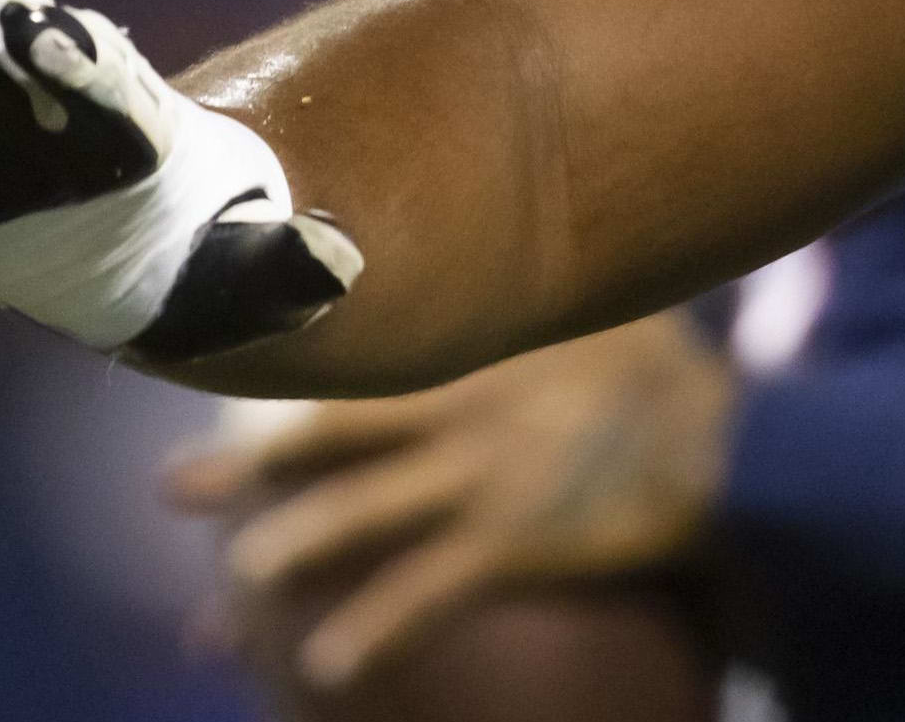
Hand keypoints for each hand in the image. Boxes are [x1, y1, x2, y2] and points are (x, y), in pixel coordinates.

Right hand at [0, 0, 360, 359]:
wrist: (155, 247)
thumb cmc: (218, 263)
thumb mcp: (267, 274)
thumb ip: (288, 266)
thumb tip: (338, 261)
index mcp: (139, 134)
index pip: (109, 86)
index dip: (78, 63)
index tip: (51, 37)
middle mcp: (57, 102)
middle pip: (6, 46)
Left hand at [167, 311, 737, 692]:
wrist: (733, 436)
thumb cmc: (663, 366)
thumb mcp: (591, 299)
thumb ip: (528, 283)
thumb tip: (492, 235)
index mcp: (468, 347)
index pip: (349, 352)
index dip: (273, 362)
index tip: (205, 367)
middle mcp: (456, 408)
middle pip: (324, 434)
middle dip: (243, 468)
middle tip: (171, 492)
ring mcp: (482, 476)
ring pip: (357, 517)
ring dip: (288, 553)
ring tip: (229, 596)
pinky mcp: (516, 539)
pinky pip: (424, 592)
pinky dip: (371, 632)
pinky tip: (326, 668)